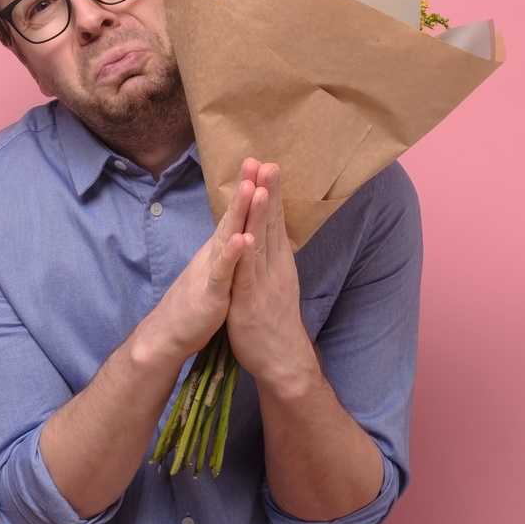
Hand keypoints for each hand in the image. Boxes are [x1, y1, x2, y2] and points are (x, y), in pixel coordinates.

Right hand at [140, 161, 257, 364]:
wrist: (170, 333)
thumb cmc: (197, 302)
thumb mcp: (215, 270)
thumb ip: (225, 250)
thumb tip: (237, 231)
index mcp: (220, 249)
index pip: (236, 215)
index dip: (248, 190)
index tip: (261, 164)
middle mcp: (214, 253)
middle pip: (231, 216)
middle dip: (245, 189)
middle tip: (255, 160)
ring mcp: (211, 271)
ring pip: (227, 237)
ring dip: (239, 213)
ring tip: (251, 188)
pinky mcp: (210, 292)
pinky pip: (221, 272)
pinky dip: (231, 255)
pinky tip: (242, 239)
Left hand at [226, 162, 310, 384]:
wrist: (281, 360)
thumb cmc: (273, 321)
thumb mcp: (273, 283)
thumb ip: (269, 258)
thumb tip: (267, 236)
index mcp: (278, 262)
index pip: (274, 221)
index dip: (270, 194)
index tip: (268, 166)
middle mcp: (274, 268)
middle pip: (270, 225)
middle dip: (268, 193)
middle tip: (268, 163)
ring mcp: (263, 284)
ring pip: (260, 243)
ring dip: (259, 215)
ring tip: (258, 187)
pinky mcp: (250, 302)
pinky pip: (247, 275)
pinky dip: (245, 255)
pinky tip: (244, 235)